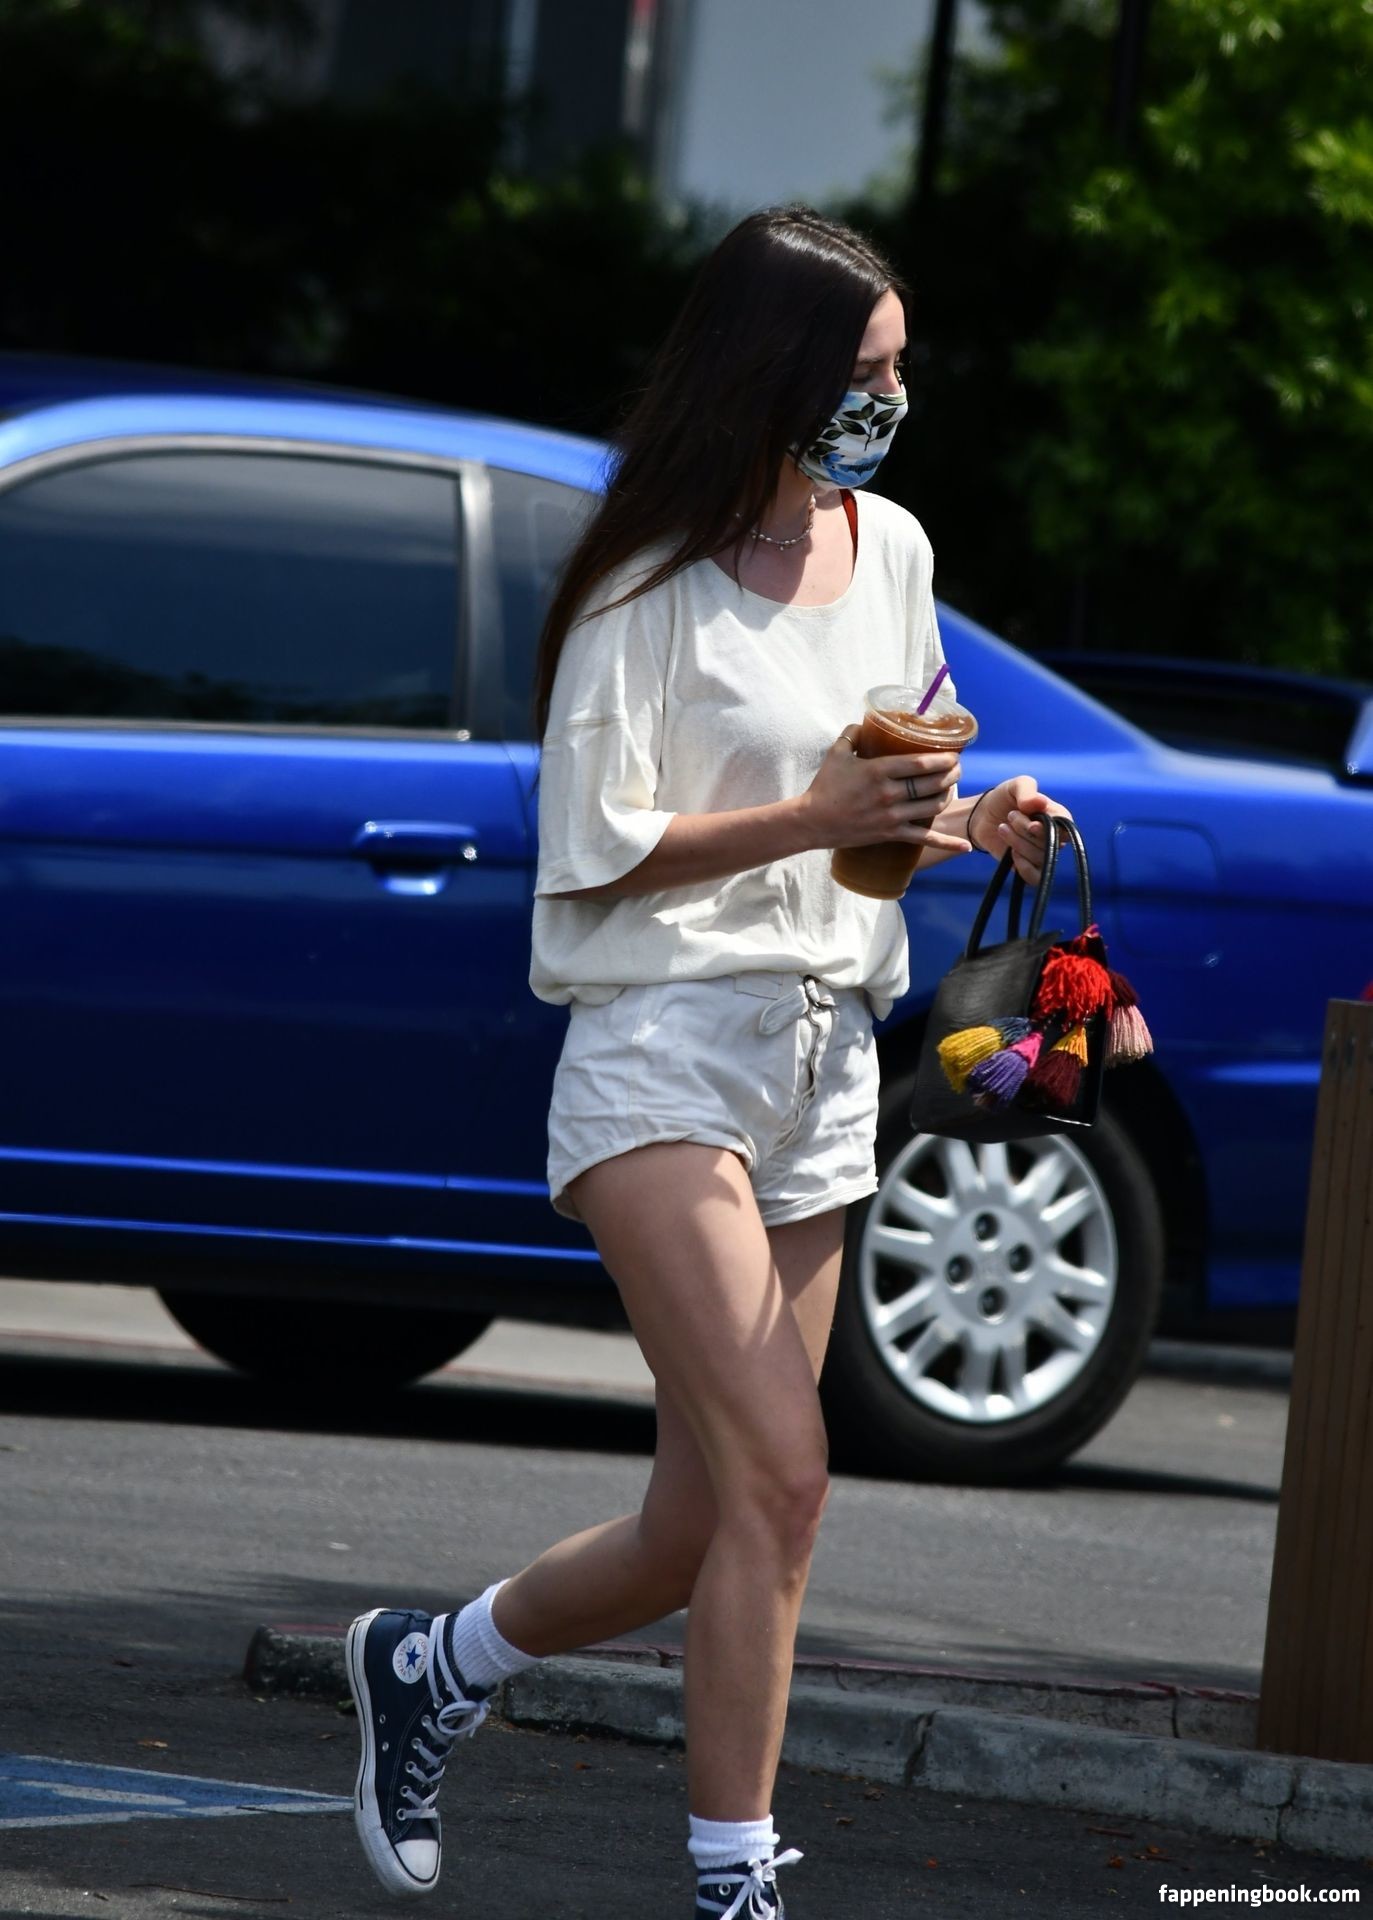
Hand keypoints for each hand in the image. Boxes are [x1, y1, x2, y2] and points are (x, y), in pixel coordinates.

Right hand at [799, 729, 967, 853]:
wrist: (812, 822)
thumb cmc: (824, 786)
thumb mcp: (836, 754)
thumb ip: (852, 735)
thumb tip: (863, 723)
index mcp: (879, 771)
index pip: (921, 763)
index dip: (944, 758)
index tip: (954, 754)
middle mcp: (889, 794)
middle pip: (932, 783)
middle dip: (951, 774)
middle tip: (957, 768)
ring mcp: (892, 816)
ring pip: (933, 806)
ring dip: (948, 795)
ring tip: (952, 787)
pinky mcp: (891, 834)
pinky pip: (924, 839)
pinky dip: (947, 843)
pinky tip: (964, 847)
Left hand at [968, 776, 1072, 885]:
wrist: (983, 816)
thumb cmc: (1004, 799)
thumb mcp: (1015, 786)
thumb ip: (1027, 790)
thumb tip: (1039, 803)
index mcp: (1057, 816)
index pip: (1065, 828)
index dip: (1049, 829)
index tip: (1032, 824)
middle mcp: (1054, 837)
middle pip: (1049, 843)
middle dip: (1025, 830)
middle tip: (1010, 816)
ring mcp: (1042, 854)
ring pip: (1038, 857)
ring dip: (1017, 842)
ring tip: (1003, 827)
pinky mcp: (1029, 867)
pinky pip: (1035, 877)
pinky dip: (1023, 866)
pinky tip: (1010, 852)